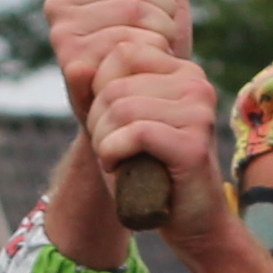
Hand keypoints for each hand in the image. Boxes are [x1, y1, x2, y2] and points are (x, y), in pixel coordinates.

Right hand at [45, 0, 191, 126]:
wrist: (138, 110)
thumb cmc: (153, 48)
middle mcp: (60, 0)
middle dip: (163, 10)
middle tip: (161, 36)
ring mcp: (62, 31)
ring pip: (134, 13)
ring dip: (161, 37)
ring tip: (152, 55)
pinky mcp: (71, 62)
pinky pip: (128, 45)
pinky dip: (148, 58)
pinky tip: (141, 70)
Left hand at [91, 49, 224, 239]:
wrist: (190, 220)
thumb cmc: (148, 171)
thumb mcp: (114, 124)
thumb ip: (94, 93)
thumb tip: (74, 66)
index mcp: (180, 69)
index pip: (122, 52)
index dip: (99, 89)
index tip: (108, 123)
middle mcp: (195, 82)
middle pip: (115, 84)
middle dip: (98, 121)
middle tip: (109, 149)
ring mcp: (198, 111)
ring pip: (121, 108)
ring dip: (104, 142)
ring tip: (116, 160)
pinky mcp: (193, 143)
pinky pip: (136, 133)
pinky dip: (114, 153)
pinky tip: (120, 167)